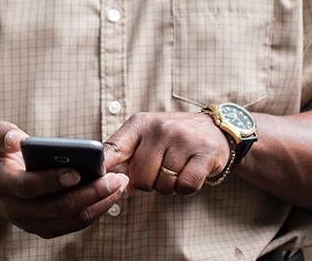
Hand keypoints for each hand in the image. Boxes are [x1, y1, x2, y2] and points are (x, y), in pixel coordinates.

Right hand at [0, 122, 129, 238]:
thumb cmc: (5, 156)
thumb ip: (3, 134)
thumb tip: (17, 140)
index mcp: (5, 185)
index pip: (30, 187)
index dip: (53, 180)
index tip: (78, 171)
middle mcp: (18, 210)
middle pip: (58, 207)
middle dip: (90, 193)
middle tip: (116, 178)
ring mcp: (33, 223)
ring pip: (71, 218)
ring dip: (99, 203)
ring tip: (120, 183)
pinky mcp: (47, 230)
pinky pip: (76, 224)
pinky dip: (96, 210)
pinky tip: (112, 194)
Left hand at [102, 112, 230, 195]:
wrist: (214, 130)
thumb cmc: (173, 138)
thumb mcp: (146, 136)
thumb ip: (124, 154)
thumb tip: (106, 180)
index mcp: (140, 123)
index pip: (114, 148)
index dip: (103, 167)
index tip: (96, 179)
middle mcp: (161, 128)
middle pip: (140, 178)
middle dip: (148, 183)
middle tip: (160, 170)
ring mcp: (184, 139)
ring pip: (163, 185)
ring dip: (168, 186)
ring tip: (176, 168)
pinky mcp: (205, 153)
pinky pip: (185, 187)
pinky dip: (186, 188)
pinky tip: (189, 172)